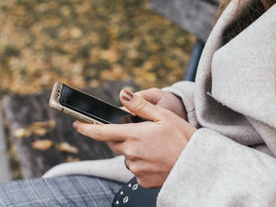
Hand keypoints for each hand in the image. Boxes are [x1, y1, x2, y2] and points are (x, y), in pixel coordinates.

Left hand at [73, 89, 195, 187]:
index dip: (87, 128)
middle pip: (114, 143)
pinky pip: (136, 168)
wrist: (197, 165)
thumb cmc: (183, 138)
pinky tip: (156, 158)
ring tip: (154, 146)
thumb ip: (140, 106)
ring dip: (133, 150)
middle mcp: (131, 154)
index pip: (102, 132)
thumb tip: (122, 95)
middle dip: (121, 136)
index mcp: (134, 135)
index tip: (78, 125)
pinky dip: (142, 162)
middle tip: (141, 132)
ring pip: (126, 156)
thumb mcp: (164, 115)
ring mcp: (136, 169)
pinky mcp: (142, 180)